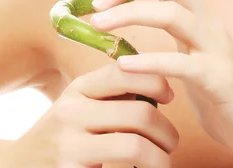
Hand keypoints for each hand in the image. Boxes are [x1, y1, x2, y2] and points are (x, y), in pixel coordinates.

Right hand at [53, 62, 178, 167]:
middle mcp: (72, 113)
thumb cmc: (60, 136)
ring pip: (135, 147)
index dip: (155, 82)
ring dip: (160, 158)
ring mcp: (70, 146)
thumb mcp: (78, 105)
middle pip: (140, 114)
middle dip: (166, 130)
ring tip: (163, 163)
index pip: (125, 73)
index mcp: (78, 89)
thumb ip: (110, 95)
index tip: (170, 96)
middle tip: (172, 142)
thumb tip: (159, 86)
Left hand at [90, 0, 232, 166]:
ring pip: (173, 14)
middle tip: (97, 1)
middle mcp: (208, 22)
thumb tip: (133, 13)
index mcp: (200, 13)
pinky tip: (125, 66)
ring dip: (131, 14)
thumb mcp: (192, 50)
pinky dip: (151, 62)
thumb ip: (171, 30)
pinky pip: (181, 64)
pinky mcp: (217, 79)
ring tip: (99, 24)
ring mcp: (214, 48)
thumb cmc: (221, 91)